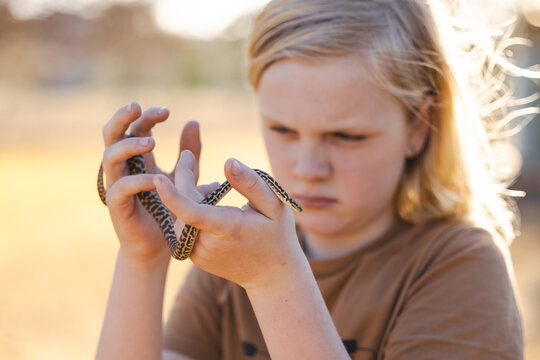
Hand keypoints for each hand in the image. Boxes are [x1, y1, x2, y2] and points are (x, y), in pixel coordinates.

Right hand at [101, 102, 200, 263]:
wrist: (161, 244)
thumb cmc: (170, 208)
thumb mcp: (185, 176)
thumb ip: (189, 153)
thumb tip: (194, 121)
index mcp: (138, 157)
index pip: (136, 128)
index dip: (148, 116)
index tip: (167, 111)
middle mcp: (124, 167)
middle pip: (112, 134)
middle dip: (121, 118)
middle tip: (136, 106)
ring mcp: (117, 184)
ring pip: (109, 157)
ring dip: (129, 146)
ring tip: (153, 143)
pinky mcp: (117, 206)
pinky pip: (120, 188)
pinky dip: (137, 181)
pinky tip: (156, 179)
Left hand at [153, 151, 305, 289]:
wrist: (271, 276)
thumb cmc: (277, 235)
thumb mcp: (274, 205)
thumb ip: (251, 182)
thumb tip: (228, 161)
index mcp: (227, 228)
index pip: (190, 212)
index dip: (171, 195)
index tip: (157, 177)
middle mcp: (207, 244)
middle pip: (182, 206)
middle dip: (185, 181)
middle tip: (197, 163)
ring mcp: (199, 254)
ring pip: (180, 216)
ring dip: (190, 197)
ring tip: (216, 191)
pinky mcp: (194, 257)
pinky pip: (183, 228)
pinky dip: (191, 212)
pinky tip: (210, 206)